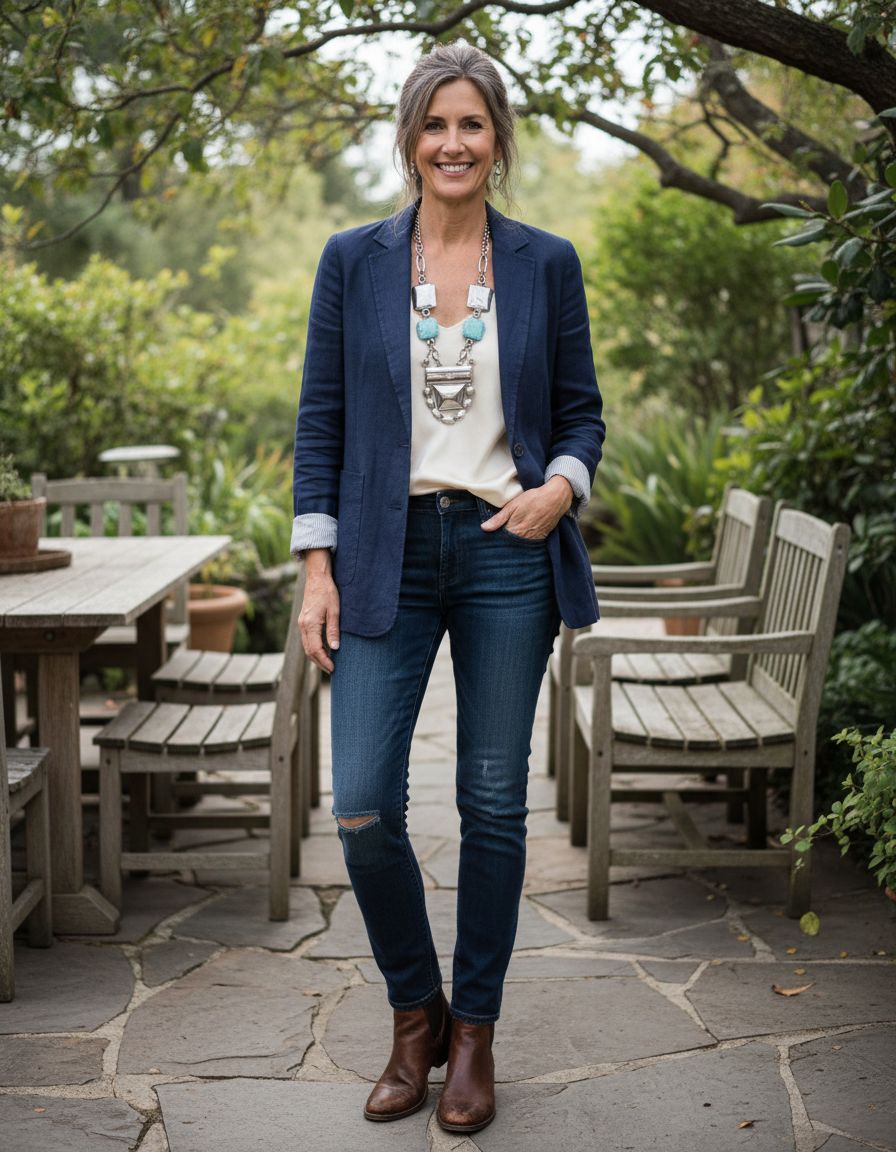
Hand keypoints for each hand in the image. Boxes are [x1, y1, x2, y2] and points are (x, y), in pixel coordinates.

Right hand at [299, 548, 340, 672]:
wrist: (317, 577)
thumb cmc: (328, 592)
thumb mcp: (334, 611)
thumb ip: (333, 630)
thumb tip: (335, 648)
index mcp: (310, 624)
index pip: (316, 649)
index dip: (324, 661)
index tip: (333, 668)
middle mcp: (303, 625)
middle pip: (309, 651)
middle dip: (320, 662)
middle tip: (331, 670)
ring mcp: (302, 623)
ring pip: (306, 646)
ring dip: (316, 656)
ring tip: (328, 663)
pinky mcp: (303, 620)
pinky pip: (307, 639)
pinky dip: (314, 648)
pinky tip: (323, 649)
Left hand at [481, 476, 573, 539]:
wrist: (556, 498)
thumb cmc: (533, 499)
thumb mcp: (513, 505)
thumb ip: (498, 518)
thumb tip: (484, 528)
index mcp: (515, 530)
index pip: (501, 541)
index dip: (495, 540)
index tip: (489, 541)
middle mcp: (524, 537)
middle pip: (510, 545)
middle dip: (505, 544)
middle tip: (498, 543)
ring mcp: (534, 538)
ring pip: (521, 546)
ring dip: (515, 544)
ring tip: (510, 540)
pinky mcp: (542, 537)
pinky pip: (531, 543)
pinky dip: (526, 542)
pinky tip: (522, 538)